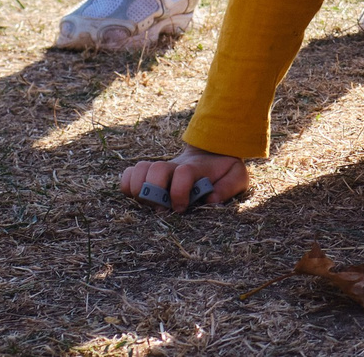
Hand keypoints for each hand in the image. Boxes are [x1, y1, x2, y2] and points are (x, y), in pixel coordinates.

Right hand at [120, 144, 248, 211]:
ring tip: (149, 203)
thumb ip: (229, 186)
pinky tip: (137, 198)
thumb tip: (210, 199)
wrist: (210, 155)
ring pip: (139, 170)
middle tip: (162, 208)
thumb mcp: (237, 175)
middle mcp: (174, 167)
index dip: (180, 192)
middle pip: (155, 169)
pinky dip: (126, 186)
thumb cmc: (223, 171)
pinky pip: (127, 175)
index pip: (183, 172)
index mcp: (196, 168)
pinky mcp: (148, 175)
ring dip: (139, 189)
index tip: (182, 208)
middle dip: (156, 191)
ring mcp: (159, 170)